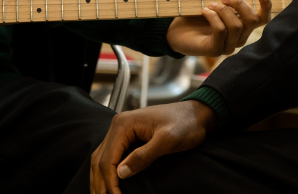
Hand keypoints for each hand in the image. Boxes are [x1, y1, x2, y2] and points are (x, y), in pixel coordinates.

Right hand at [91, 100, 215, 193]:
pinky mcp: (127, 135)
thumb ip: (144, 155)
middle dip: (102, 183)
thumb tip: (121, 173)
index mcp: (124, 124)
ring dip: (100, 178)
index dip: (110, 182)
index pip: (108, 159)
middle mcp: (119, 125)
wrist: (196, 114)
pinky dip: (107, 171)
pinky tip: (109, 182)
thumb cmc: (185, 124)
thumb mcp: (167, 141)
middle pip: (101, 159)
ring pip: (102, 158)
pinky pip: (110, 155)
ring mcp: (122, 130)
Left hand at [165, 0, 270, 56]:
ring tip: (210, 5)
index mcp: (244, 25)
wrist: (178, 28)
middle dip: (239, 4)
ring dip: (222, 10)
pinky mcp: (216, 50)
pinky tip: (204, 11)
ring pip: (236, 26)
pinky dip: (213, 17)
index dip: (267, 6)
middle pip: (252, 20)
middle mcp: (240, 37)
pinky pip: (221, 31)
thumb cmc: (201, 12)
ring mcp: (229, 46)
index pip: (264, 19)